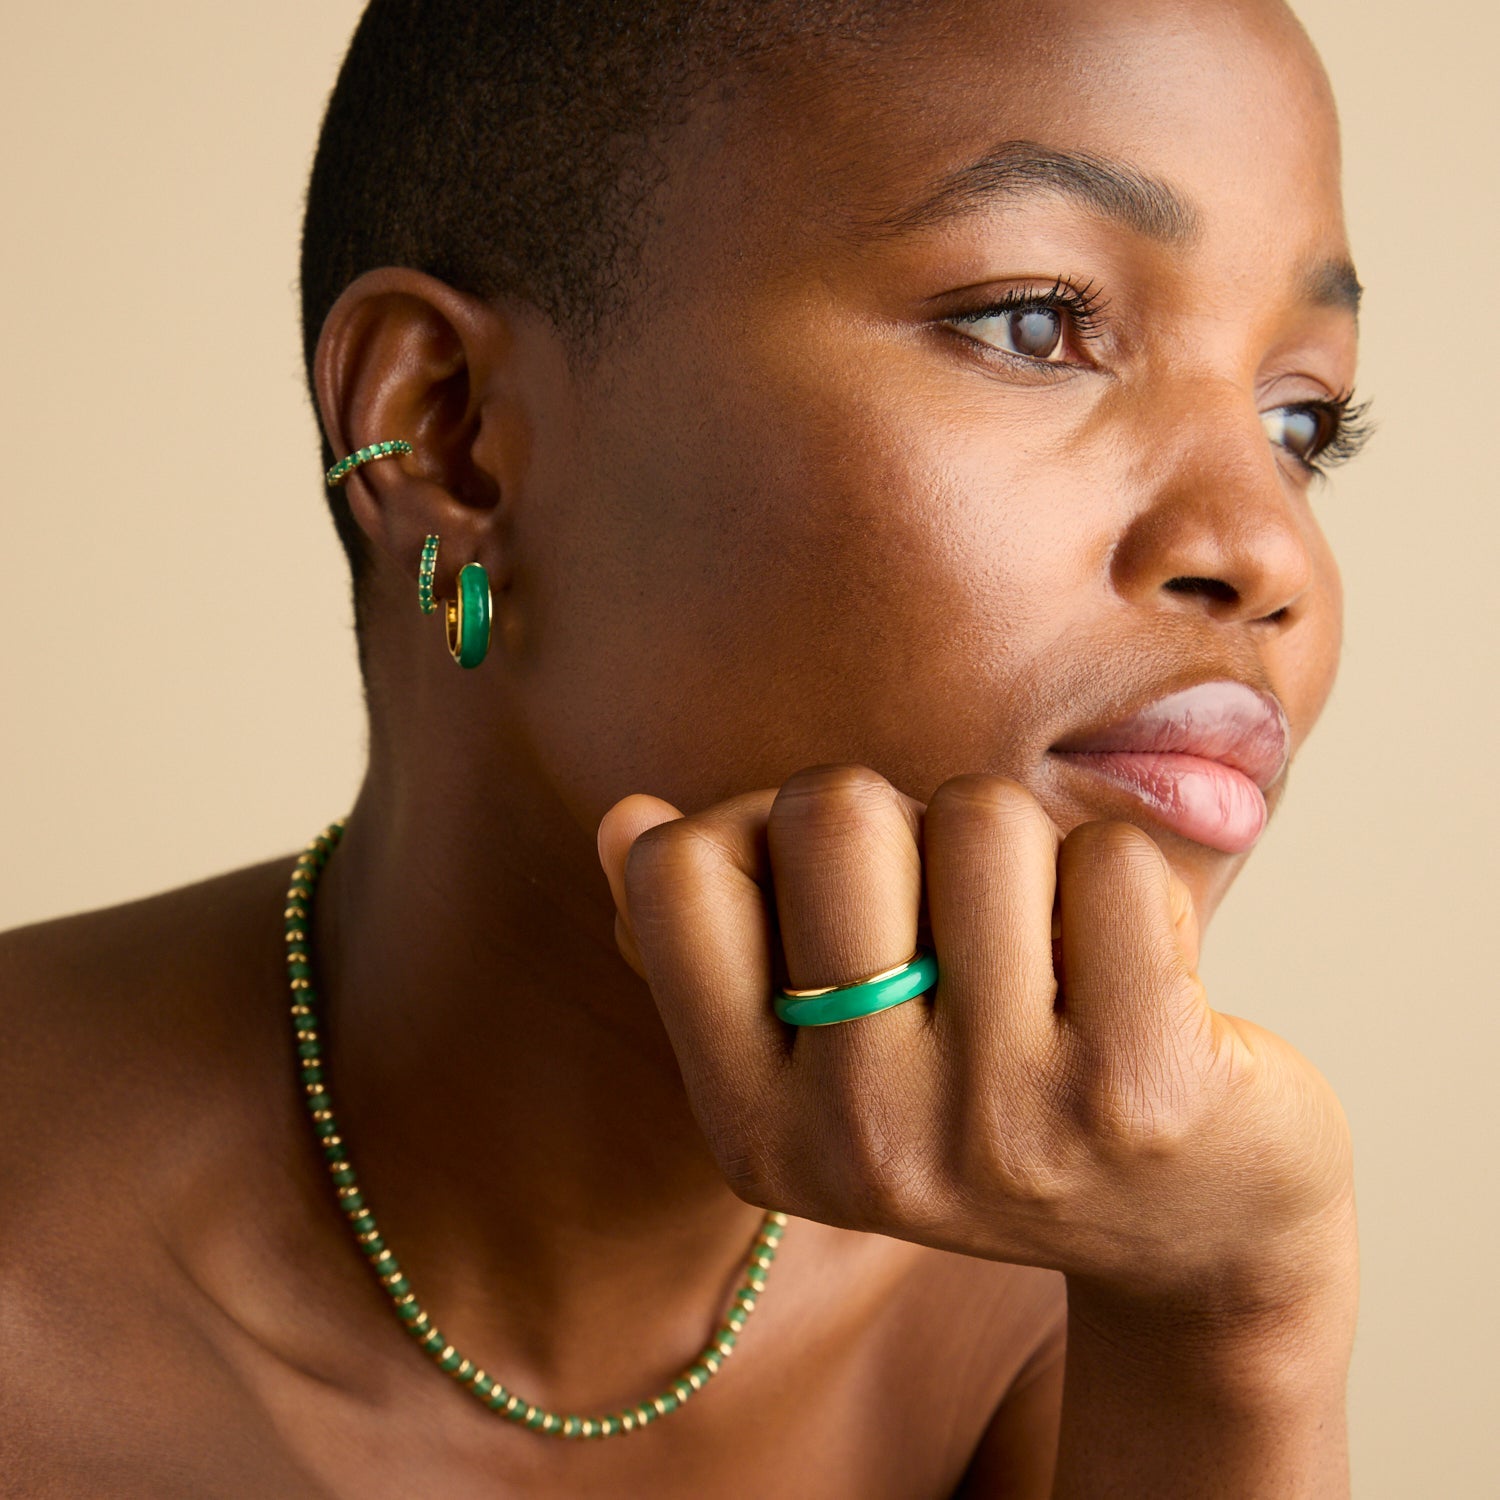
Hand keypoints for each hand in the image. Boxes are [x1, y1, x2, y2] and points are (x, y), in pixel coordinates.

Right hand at [596, 764, 1354, 1319]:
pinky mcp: (1141, 1088)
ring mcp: (1002, 1121)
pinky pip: (1109, 860)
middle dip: (907, 821)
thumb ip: (713, 943)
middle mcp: (859, 1142)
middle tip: (957, 911)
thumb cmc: (992, 1095)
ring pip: (982, 818)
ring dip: (1026, 853)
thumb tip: (622, 819)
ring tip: (1049, 949)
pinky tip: (1137, 973)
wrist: (1201, 1229)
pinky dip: (1124, 884)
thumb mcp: (831, 1057)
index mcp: (753, 1129)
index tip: (840, 894)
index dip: (765, 833)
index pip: (679, 870)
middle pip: (835, 812)